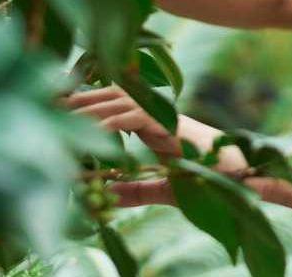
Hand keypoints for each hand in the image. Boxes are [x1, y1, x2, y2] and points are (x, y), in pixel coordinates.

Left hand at [64, 85, 250, 206]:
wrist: (242, 179)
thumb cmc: (209, 182)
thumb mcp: (163, 188)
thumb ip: (135, 190)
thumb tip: (106, 196)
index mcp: (155, 124)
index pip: (116, 103)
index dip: (89, 100)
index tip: (60, 103)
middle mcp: (158, 115)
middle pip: (113, 94)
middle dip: (81, 95)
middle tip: (49, 97)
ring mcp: (165, 118)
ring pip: (121, 101)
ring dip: (90, 104)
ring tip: (61, 109)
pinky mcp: (170, 127)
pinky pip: (135, 118)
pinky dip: (111, 122)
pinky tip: (91, 128)